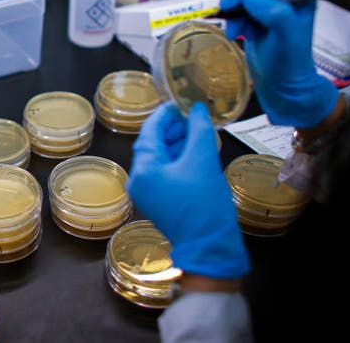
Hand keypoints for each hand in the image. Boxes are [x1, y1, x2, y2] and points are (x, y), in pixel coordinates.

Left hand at [127, 102, 248, 279]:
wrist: (211, 247)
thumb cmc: (204, 205)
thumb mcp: (203, 161)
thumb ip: (198, 129)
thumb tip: (196, 108)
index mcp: (143, 171)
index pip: (149, 132)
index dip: (165, 114)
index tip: (180, 101)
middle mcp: (138, 181)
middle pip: (154, 145)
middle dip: (174, 129)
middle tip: (195, 117)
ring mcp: (147, 194)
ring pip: (161, 159)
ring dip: (179, 144)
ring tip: (200, 132)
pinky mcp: (159, 202)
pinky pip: (166, 173)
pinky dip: (180, 160)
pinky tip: (197, 152)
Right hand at [221, 0, 338, 127]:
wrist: (282, 86)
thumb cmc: (289, 65)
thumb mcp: (287, 40)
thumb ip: (276, 15)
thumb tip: (253, 0)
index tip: (231, 3)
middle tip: (228, 16)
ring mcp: (269, 4)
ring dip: (233, 10)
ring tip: (235, 32)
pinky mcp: (255, 15)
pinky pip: (237, 7)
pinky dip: (231, 18)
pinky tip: (236, 33)